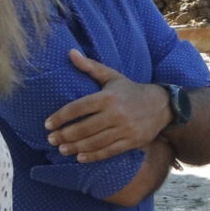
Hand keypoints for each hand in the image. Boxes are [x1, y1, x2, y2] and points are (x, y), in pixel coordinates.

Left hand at [45, 49, 174, 162]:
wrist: (162, 105)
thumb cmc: (130, 90)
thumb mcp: (112, 76)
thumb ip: (90, 67)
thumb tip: (70, 53)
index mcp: (108, 97)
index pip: (78, 108)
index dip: (60, 117)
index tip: (48, 124)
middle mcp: (116, 113)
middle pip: (84, 128)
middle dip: (64, 135)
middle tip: (51, 139)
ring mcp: (125, 129)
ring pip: (94, 142)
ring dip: (75, 147)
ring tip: (62, 149)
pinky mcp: (131, 141)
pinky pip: (109, 151)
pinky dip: (93, 156)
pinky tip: (80, 158)